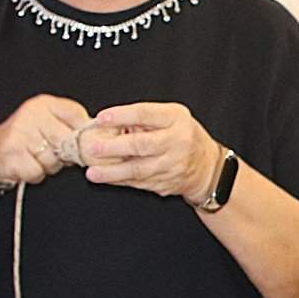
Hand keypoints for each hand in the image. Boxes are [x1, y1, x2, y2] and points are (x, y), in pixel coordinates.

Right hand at [0, 94, 93, 185]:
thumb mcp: (48, 124)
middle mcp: (31, 114)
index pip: (77, 116)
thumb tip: (100, 139)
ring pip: (53, 159)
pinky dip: (35, 174)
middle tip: (54, 153)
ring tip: (36, 157)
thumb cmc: (25, 140)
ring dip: (49, 166)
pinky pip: (37, 171)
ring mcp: (20, 133)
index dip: (82, 134)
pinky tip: (27, 165)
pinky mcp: (11, 153)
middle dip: (65, 154)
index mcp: (44, 104)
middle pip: (67, 140)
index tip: (79, 142)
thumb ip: (72, 127)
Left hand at [81, 101, 222, 199]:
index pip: (145, 114)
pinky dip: (119, 181)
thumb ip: (145, 119)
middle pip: (142, 145)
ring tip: (93, 173)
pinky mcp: (165, 183)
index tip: (102, 118)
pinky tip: (105, 178)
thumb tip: (110, 125)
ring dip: (112, 172)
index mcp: (176, 119)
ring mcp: (172, 166)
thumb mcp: (171, 117)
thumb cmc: (182, 135)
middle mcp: (176, 142)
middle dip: (114, 147)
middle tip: (92, 148)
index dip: (122, 115)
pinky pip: (138, 183)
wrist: (206, 167)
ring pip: (138, 170)